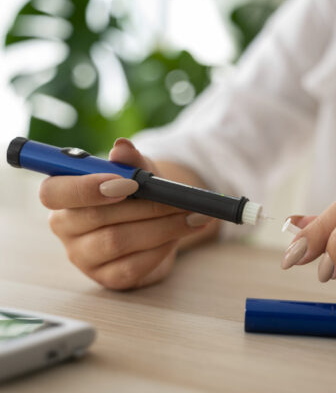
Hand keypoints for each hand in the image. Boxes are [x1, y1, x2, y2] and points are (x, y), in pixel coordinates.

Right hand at [40, 138, 212, 289]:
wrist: (155, 223)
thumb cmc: (138, 194)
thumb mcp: (138, 172)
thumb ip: (130, 160)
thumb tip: (121, 147)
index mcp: (62, 195)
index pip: (53, 193)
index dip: (86, 188)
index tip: (128, 183)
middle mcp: (65, 227)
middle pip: (96, 218)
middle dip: (145, 206)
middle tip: (180, 200)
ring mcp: (84, 257)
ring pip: (117, 242)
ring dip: (162, 227)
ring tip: (192, 216)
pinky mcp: (107, 278)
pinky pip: (132, 266)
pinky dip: (161, 248)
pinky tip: (180, 235)